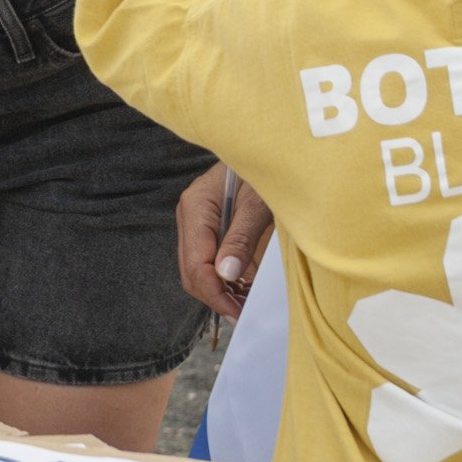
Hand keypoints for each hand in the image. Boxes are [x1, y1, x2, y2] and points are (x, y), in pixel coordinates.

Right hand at [176, 164, 271, 320]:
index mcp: (196, 208)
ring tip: (248, 305)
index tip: (238, 313)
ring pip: (199, 269)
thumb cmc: (268, 168)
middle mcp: (191, 216)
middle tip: (244, 315)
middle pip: (191, 271)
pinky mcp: (212, 227)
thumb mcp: (260, 203)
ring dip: (221, 290)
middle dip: (215, 296)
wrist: (271, 145)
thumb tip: (226, 275)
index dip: (215, 294)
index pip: (195, 264)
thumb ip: (242, 238)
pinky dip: (227, 279)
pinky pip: (211, 260)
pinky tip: (246, 288)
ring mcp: (198, 222)